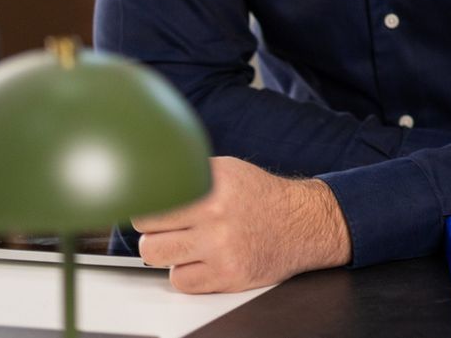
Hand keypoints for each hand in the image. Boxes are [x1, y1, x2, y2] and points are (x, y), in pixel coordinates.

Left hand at [134, 156, 352, 292]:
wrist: (304, 224)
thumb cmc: (260, 197)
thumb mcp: (228, 170)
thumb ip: (189, 176)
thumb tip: (146, 183)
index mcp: (214, 183)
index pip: (153, 198)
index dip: (150, 204)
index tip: (155, 207)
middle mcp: (217, 213)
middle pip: (147, 230)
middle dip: (155, 230)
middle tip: (171, 228)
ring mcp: (222, 247)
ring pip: (156, 256)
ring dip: (166, 252)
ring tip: (185, 244)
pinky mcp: (227, 275)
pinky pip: (179, 280)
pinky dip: (187, 273)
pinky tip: (204, 260)